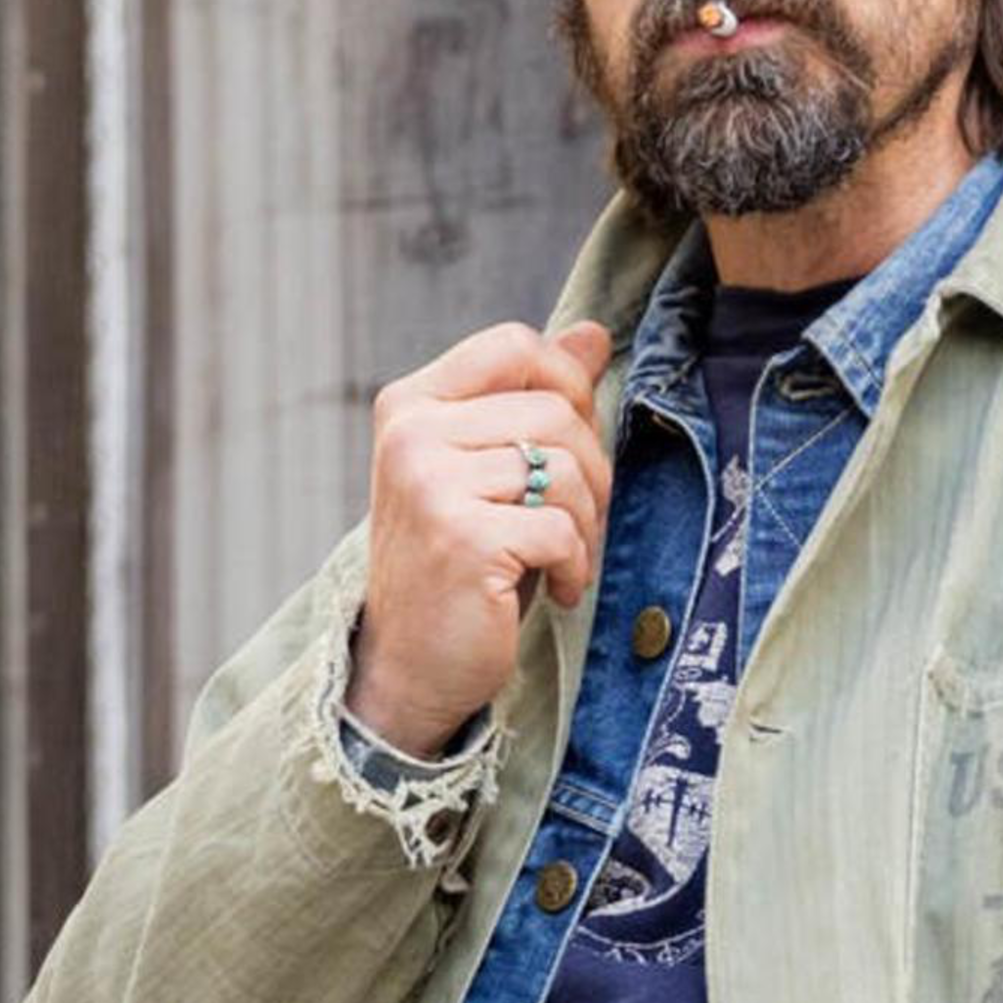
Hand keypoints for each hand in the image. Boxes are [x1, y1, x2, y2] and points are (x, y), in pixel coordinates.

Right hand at [346, 320, 615, 753]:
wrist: (409, 668)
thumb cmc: (458, 567)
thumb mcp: (492, 472)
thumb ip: (534, 399)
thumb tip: (594, 335)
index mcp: (411, 404)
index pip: (513, 343)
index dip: (567, 382)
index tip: (573, 443)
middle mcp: (412, 434)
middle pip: (554, 407)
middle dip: (592, 469)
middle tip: (579, 520)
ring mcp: (430, 484)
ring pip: (565, 467)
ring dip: (586, 523)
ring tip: (564, 559)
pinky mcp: (461, 537)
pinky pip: (561, 527)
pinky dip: (575, 566)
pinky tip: (556, 592)